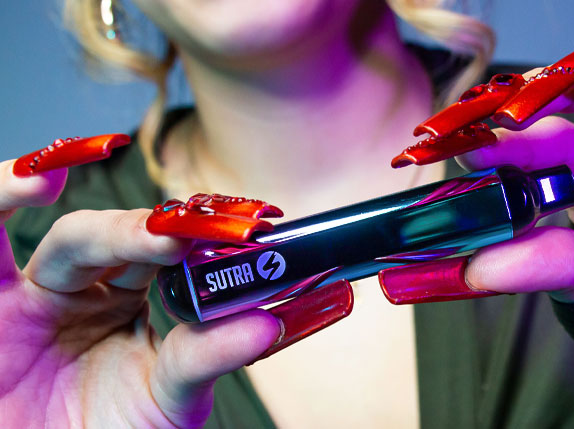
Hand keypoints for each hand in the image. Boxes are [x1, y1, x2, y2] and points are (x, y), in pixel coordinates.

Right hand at [0, 159, 281, 426]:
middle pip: (107, 236)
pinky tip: (29, 182)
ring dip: (48, 191)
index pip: (158, 247)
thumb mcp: (169, 398)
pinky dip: (0, 202)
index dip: (189, 232)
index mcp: (127, 297)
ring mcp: (33, 296)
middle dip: (139, 229)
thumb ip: (207, 357)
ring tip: (63, 180)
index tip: (231, 223)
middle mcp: (81, 287)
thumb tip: (266, 324)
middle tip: (178, 232)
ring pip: (50, 237)